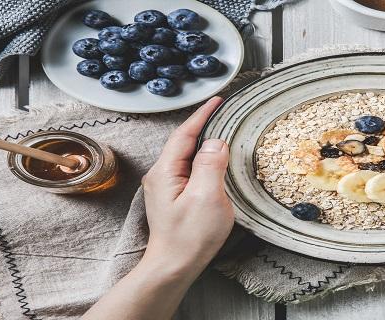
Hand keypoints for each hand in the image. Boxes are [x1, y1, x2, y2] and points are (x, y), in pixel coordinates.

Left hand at [142, 96, 234, 268]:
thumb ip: (210, 165)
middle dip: (203, 124)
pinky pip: (188, 168)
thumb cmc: (190, 237)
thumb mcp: (207, 198)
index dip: (202, 115)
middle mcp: (161, 175)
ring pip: (186, 155)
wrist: (173, 266)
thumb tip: (216, 142)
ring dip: (203, 141)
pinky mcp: (172, 197)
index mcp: (166, 171)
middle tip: (223, 111)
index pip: (185, 134)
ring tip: (221, 130)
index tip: (217, 100)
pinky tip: (213, 159)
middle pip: (184, 141)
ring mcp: (165, 186)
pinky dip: (202, 158)